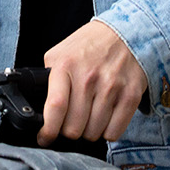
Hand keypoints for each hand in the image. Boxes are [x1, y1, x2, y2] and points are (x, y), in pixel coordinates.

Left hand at [39, 20, 146, 145]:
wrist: (125, 32)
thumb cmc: (88, 46)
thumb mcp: (60, 53)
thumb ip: (48, 79)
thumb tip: (38, 110)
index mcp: (66, 65)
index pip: (56, 107)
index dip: (48, 130)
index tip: (44, 137)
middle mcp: (89, 77)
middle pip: (74, 127)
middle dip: (68, 130)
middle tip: (70, 121)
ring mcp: (112, 87)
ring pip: (93, 133)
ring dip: (88, 131)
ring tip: (88, 116)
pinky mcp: (131, 96)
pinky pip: (114, 132)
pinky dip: (107, 132)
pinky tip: (104, 118)